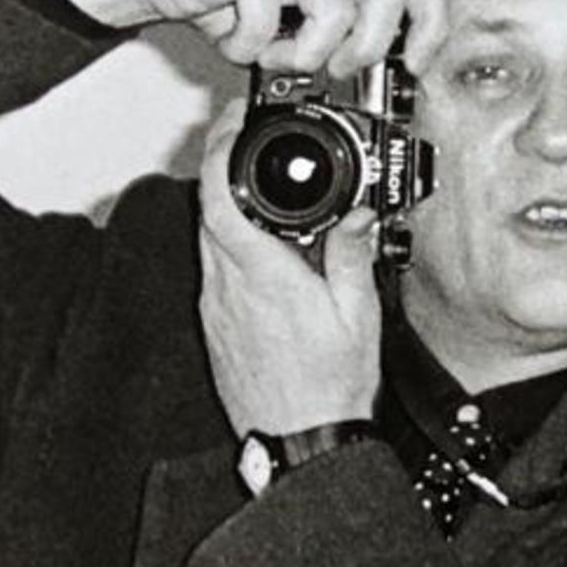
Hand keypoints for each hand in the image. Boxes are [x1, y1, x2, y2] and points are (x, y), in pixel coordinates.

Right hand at [48, 0, 447, 77]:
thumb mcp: (296, 27)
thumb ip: (334, 49)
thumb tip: (369, 100)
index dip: (431, 29)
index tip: (410, 68)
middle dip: (368, 46)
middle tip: (334, 67)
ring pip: (338, 4)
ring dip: (307, 50)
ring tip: (275, 56)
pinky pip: (266, 14)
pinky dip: (249, 46)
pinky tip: (236, 42)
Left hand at [196, 100, 382, 435]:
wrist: (300, 442)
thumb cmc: (329, 387)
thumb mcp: (358, 314)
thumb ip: (353, 255)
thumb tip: (356, 214)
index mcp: (263, 275)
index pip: (219, 197)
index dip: (219, 150)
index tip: (233, 124)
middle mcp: (228, 288)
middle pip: (208, 210)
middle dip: (223, 169)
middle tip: (248, 144)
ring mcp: (217, 309)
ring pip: (210, 240)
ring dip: (228, 210)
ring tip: (264, 196)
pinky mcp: (216, 326)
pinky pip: (217, 271)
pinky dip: (233, 247)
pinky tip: (266, 252)